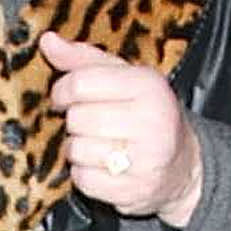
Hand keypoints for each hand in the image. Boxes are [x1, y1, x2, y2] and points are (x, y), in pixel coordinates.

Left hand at [44, 34, 202, 228]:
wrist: (182, 166)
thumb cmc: (146, 115)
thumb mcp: (124, 78)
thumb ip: (84, 60)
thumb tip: (47, 40)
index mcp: (148, 85)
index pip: (81, 83)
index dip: (62, 91)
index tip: (65, 98)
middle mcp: (152, 120)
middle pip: (77, 118)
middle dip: (74, 122)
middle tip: (90, 125)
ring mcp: (145, 159)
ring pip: (76, 150)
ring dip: (78, 150)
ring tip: (98, 146)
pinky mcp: (134, 190)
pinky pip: (83, 179)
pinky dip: (84, 174)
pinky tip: (102, 167)